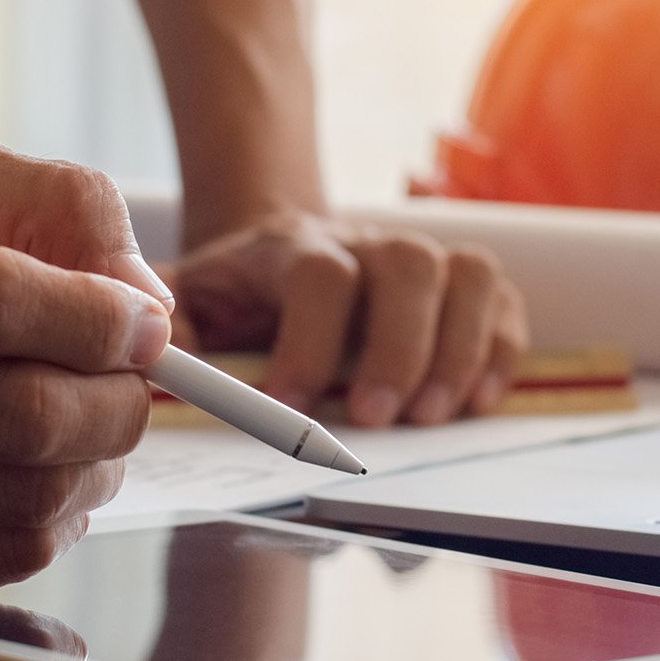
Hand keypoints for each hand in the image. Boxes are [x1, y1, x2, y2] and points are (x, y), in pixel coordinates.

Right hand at [0, 138, 173, 593]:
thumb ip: (65, 209)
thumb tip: (146, 304)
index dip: (96, 316)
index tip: (147, 323)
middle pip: (21, 412)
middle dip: (118, 400)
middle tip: (136, 383)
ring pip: (30, 495)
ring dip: (99, 460)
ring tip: (91, 422)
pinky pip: (9, 552)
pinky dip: (60, 513)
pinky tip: (41, 472)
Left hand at [166, 212, 527, 427]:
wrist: (275, 248)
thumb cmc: (231, 292)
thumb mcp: (183, 297)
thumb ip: (163, 320)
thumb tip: (156, 356)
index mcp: (291, 245)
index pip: (318, 275)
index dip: (310, 341)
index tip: (289, 407)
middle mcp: (365, 241)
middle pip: (408, 266)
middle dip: (399, 348)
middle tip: (378, 419)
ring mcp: (420, 257)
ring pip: (467, 275)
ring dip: (458, 350)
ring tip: (429, 417)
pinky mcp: (460, 284)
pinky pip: (503, 301)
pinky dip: (500, 352)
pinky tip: (475, 403)